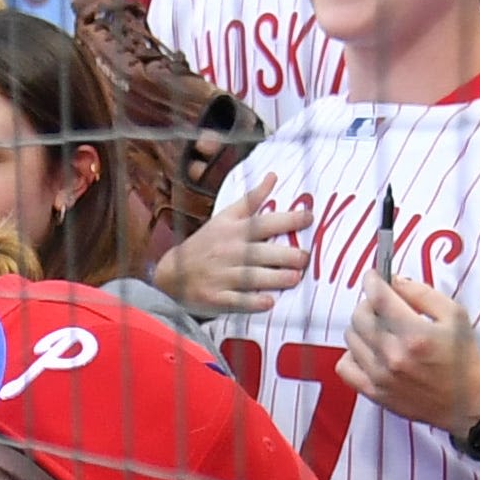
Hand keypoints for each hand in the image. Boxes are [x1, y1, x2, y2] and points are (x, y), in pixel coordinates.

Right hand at [155, 178, 312, 313]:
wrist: (169, 276)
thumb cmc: (204, 245)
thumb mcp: (224, 218)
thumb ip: (251, 200)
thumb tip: (274, 176)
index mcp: (232, 231)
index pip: (263, 222)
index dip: (288, 219)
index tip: (309, 218)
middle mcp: (227, 252)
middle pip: (262, 252)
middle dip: (287, 255)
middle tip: (304, 258)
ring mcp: (220, 276)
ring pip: (253, 277)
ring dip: (276, 278)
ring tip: (295, 278)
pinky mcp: (214, 297)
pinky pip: (237, 301)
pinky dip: (253, 302)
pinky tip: (269, 302)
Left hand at [340, 272, 479, 436]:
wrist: (466, 402)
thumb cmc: (463, 357)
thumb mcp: (455, 316)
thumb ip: (423, 294)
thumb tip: (395, 281)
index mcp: (415, 335)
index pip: (380, 299)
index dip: (373, 282)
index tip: (373, 275)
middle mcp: (393, 356)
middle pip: (360, 317)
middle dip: (368, 303)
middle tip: (381, 304)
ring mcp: (380, 376)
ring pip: (351, 338)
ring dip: (361, 327)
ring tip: (380, 328)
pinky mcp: (373, 392)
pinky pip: (344, 367)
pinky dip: (352, 354)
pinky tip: (369, 351)